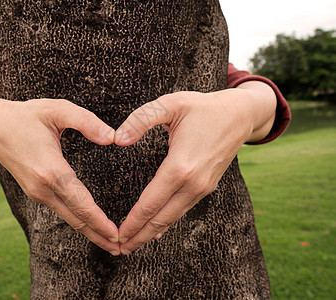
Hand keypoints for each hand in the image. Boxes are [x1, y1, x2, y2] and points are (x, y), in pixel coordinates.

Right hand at [0, 72, 119, 254]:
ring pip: (68, 218)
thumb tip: (112, 137)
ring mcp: (37, 192)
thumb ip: (87, 122)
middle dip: (100, 236)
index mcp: (51, 171)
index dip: (101, 222)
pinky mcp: (35, 192)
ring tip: (110, 242)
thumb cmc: (25, 116)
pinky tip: (89, 224)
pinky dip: (78, 221)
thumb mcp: (57, 109)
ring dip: (90, 231)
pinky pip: (61, 210)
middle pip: (76, 219)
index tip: (118, 236)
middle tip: (122, 249)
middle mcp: (43, 188)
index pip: (82, 204)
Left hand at [115, 86, 275, 253]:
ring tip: (133, 244)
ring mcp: (202, 187)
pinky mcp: (207, 187)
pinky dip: (167, 223)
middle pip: (160, 218)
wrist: (241, 115)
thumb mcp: (170, 104)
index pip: (150, 203)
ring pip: (172, 218)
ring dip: (151, 233)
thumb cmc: (203, 107)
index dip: (132, 222)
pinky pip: (183, 210)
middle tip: (119, 249)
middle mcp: (193, 183)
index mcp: (180, 166)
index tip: (116, 235)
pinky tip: (157, 231)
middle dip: (138, 236)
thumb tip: (117, 139)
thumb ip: (140, 120)